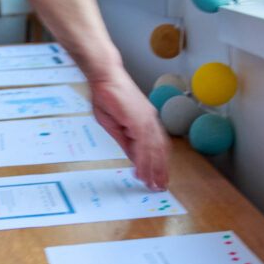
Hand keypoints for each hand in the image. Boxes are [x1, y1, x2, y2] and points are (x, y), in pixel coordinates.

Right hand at [89, 68, 170, 190]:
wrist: (104, 77)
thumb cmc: (106, 96)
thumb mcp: (115, 125)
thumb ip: (126, 141)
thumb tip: (133, 156)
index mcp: (146, 120)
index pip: (156, 146)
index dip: (158, 163)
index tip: (157, 177)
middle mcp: (151, 120)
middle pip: (160, 150)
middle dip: (160, 170)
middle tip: (159, 187)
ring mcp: (147, 120)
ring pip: (154, 150)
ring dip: (153, 170)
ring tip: (152, 185)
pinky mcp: (140, 120)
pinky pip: (144, 146)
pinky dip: (143, 162)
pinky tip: (141, 173)